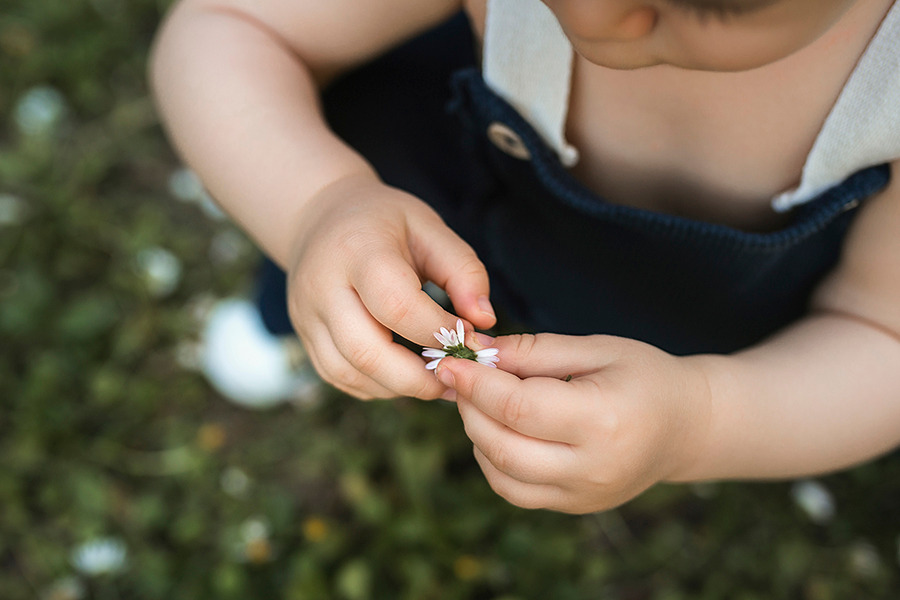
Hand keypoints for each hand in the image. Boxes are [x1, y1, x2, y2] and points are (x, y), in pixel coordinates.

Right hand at [286, 174, 495, 398]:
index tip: (468, 338)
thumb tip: (483, 322)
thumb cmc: (385, 222)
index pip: (397, 306)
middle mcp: (322, 286)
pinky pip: (339, 377)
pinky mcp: (304, 336)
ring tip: (433, 379)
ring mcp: (306, 315)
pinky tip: (403, 375)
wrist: (321, 216)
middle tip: (455, 378)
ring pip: (349, 372)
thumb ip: (464, 271)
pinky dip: (376, 385)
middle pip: (366, 351)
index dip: (437, 331)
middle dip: (417, 377)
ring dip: (397, 386)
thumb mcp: (430, 228)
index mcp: (357, 250)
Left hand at [435, 333, 711, 512]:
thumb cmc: (644, 376)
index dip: (476, 384)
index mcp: (604, 420)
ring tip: (482, 400)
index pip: (519, 408)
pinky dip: (493, 460)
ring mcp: (583, 494)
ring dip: (477, 435)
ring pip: (502, 475)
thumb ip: (535, 350)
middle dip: (470, 408)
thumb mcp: (597, 348)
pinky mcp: (575, 506)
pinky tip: (499, 429)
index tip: (449, 361)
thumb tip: (477, 351)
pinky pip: (516, 491)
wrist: (687, 425)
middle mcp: (593, 467)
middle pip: (503, 446)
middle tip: (462, 377)